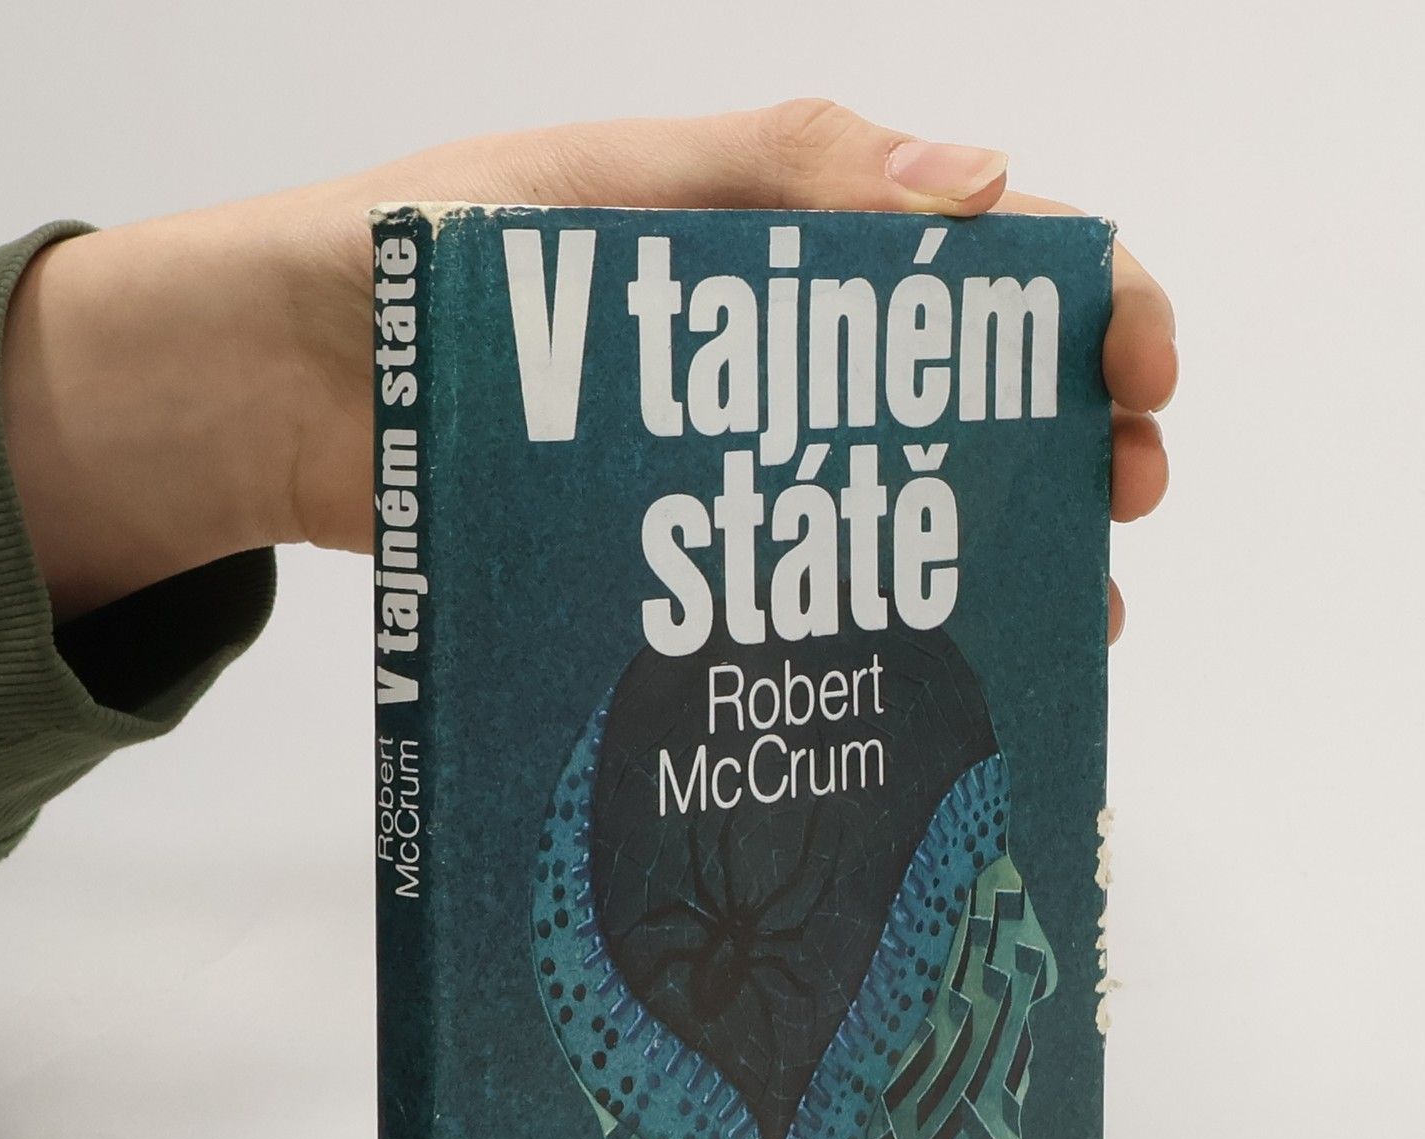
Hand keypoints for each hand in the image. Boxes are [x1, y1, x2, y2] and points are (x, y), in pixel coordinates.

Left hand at [2, 100, 1174, 636]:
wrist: (283, 394)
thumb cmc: (423, 264)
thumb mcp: (601, 192)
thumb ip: (776, 177)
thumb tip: (979, 186)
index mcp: (785, 235)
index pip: (987, 251)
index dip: (1092, 301)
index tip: (1141, 374)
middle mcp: (783, 353)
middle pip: (978, 390)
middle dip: (1076, 435)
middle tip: (1119, 501)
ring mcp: (739, 462)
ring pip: (912, 500)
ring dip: (1009, 546)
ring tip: (1070, 614)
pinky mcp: (685, 554)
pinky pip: (811, 582)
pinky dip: (888, 622)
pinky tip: (940, 675)